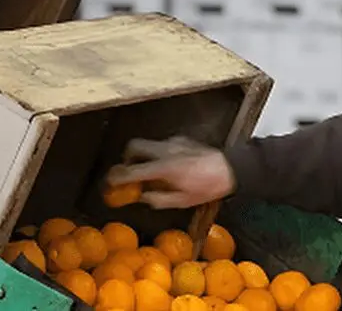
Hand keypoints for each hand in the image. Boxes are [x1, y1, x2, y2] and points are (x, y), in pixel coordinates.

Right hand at [106, 136, 233, 208]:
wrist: (230, 169)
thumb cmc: (209, 187)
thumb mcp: (182, 201)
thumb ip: (158, 199)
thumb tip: (143, 196)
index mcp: (164, 169)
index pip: (132, 170)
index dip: (117, 176)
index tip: (110, 181)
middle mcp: (166, 151)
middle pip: (134, 146)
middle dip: (126, 157)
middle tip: (129, 170)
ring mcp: (175, 142)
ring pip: (150, 144)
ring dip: (145, 155)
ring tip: (153, 171)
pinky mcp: (183, 139)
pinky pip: (164, 144)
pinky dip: (161, 153)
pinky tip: (171, 165)